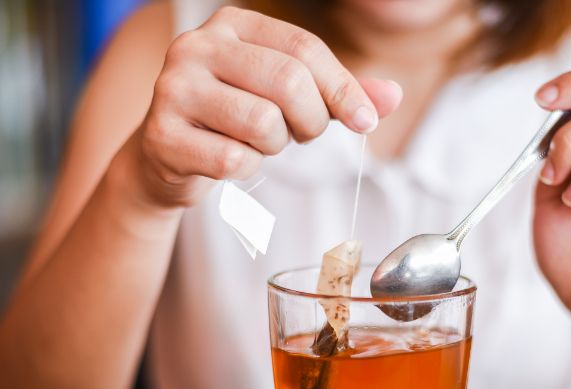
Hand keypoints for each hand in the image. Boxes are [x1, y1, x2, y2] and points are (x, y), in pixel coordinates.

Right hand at [125, 6, 401, 207]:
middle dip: (311, 121)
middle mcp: (197, 46)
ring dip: (275, 146)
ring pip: (262, 124)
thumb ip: (338, 93)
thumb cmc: (237, 120)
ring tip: (258, 143)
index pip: (304, 48)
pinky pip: (234, 160)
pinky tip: (229, 160)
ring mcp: (173, 88)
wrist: (167, 156)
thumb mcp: (289, 99)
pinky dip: (245, 169)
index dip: (344, 88)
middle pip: (288, 82)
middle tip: (301, 134)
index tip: (365, 122)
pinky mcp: (162, 134)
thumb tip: (393, 96)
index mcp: (232, 24)